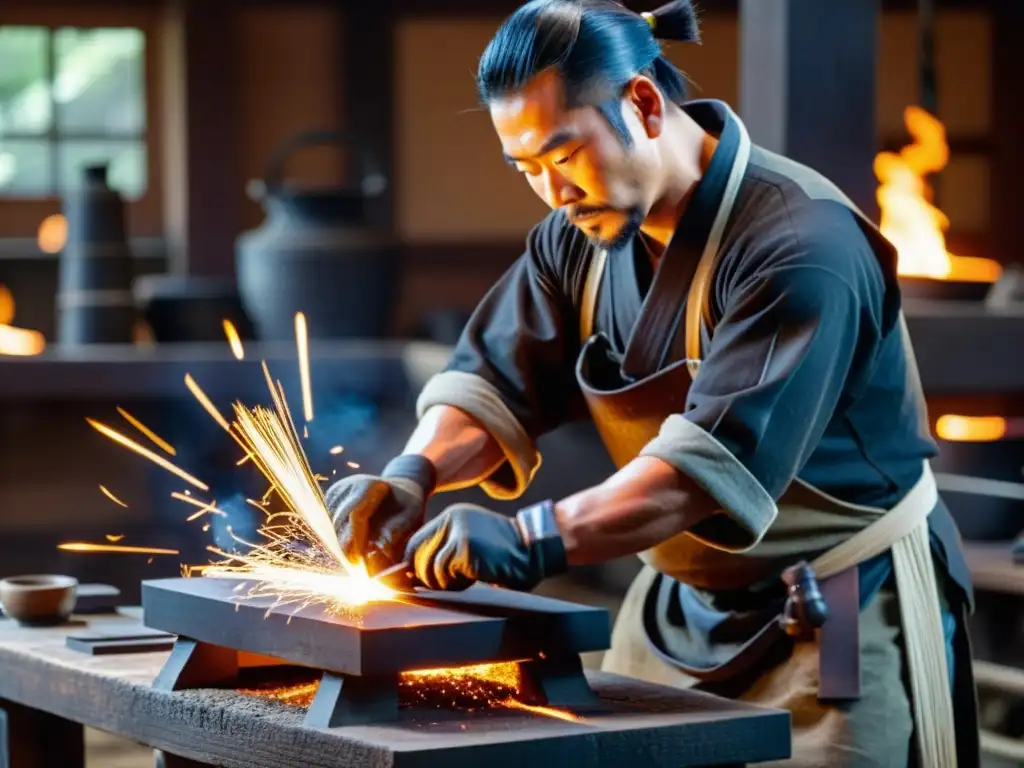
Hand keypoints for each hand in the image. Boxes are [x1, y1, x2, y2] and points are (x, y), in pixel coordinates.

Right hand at [326, 454, 435, 572]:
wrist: (398, 490)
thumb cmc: (407, 504)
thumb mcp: (412, 514)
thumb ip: (399, 530)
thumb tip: (382, 549)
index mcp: (368, 485)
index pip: (355, 515)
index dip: (356, 540)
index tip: (361, 561)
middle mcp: (347, 486)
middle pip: (339, 522)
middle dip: (347, 547)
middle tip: (359, 567)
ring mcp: (336, 494)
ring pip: (332, 528)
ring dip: (343, 545)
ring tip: (360, 557)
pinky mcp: (330, 503)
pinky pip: (330, 528)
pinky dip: (341, 540)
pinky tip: (355, 547)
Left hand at [403, 500, 567, 590]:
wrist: (534, 551)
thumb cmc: (505, 554)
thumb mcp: (471, 542)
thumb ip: (445, 550)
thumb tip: (411, 574)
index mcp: (452, 516)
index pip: (416, 542)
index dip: (411, 565)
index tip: (412, 582)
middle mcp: (452, 518)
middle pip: (416, 556)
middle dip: (426, 577)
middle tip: (449, 583)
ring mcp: (458, 532)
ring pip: (429, 568)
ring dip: (445, 583)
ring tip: (466, 580)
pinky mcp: (465, 548)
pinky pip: (444, 575)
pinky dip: (456, 584)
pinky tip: (474, 578)